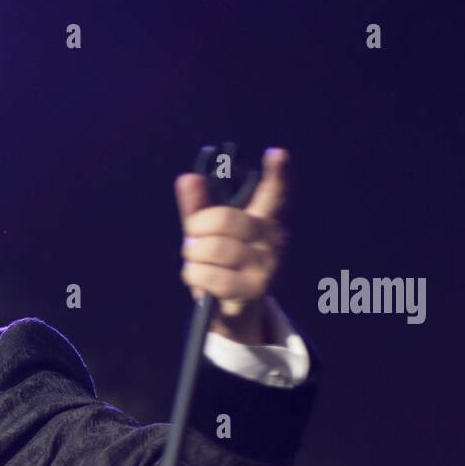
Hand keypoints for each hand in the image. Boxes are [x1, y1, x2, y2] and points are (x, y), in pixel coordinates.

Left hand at [175, 147, 289, 342]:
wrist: (231, 312)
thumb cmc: (220, 265)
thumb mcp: (207, 235)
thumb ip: (197, 208)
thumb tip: (187, 178)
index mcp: (263, 219)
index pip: (274, 192)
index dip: (277, 173)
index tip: (277, 154)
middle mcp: (272, 240)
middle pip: (224, 220)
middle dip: (197, 229)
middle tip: (193, 241)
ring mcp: (267, 266)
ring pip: (214, 249)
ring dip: (193, 256)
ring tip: (195, 262)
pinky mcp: (254, 290)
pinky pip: (211, 276)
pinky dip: (194, 275)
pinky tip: (197, 277)